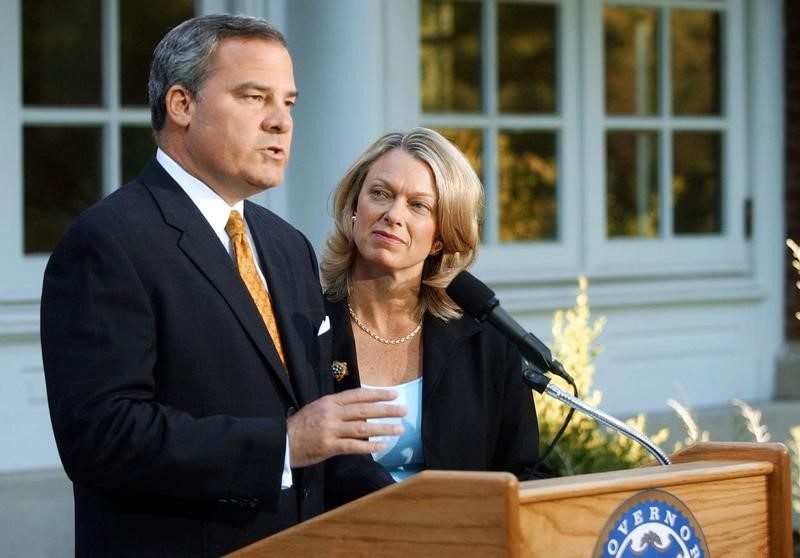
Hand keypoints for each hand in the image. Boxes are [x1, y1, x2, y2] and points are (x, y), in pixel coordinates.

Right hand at [287, 388, 407, 467]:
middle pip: (364, 409)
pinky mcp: (329, 447)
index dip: (378, 394)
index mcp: (330, 401)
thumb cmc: (301, 425)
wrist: (282, 442)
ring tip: (399, 429)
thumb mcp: (318, 409)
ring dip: (383, 428)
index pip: (358, 395)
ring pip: (362, 427)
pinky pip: (354, 446)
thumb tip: (362, 408)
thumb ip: (338, 408)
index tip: (394, 394)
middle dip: (386, 409)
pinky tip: (383, 446)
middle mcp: (332, 413)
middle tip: (404, 410)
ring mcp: (330, 430)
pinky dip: (369, 446)